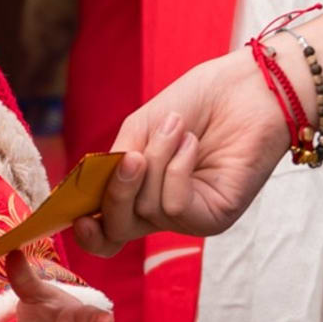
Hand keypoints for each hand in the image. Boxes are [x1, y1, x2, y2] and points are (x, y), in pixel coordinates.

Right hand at [87, 50, 291, 250]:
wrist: (245, 89)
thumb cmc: (197, 102)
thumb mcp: (139, 130)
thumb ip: (112, 164)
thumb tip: (90, 196)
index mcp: (139, 193)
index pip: (107, 231)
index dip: (89, 233)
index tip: (78, 217)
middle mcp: (161, 212)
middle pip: (117, 228)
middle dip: (117, 191)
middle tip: (132, 156)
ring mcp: (189, 217)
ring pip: (146, 210)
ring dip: (156, 160)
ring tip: (175, 129)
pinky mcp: (215, 217)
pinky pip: (176, 207)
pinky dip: (177, 170)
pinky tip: (192, 144)